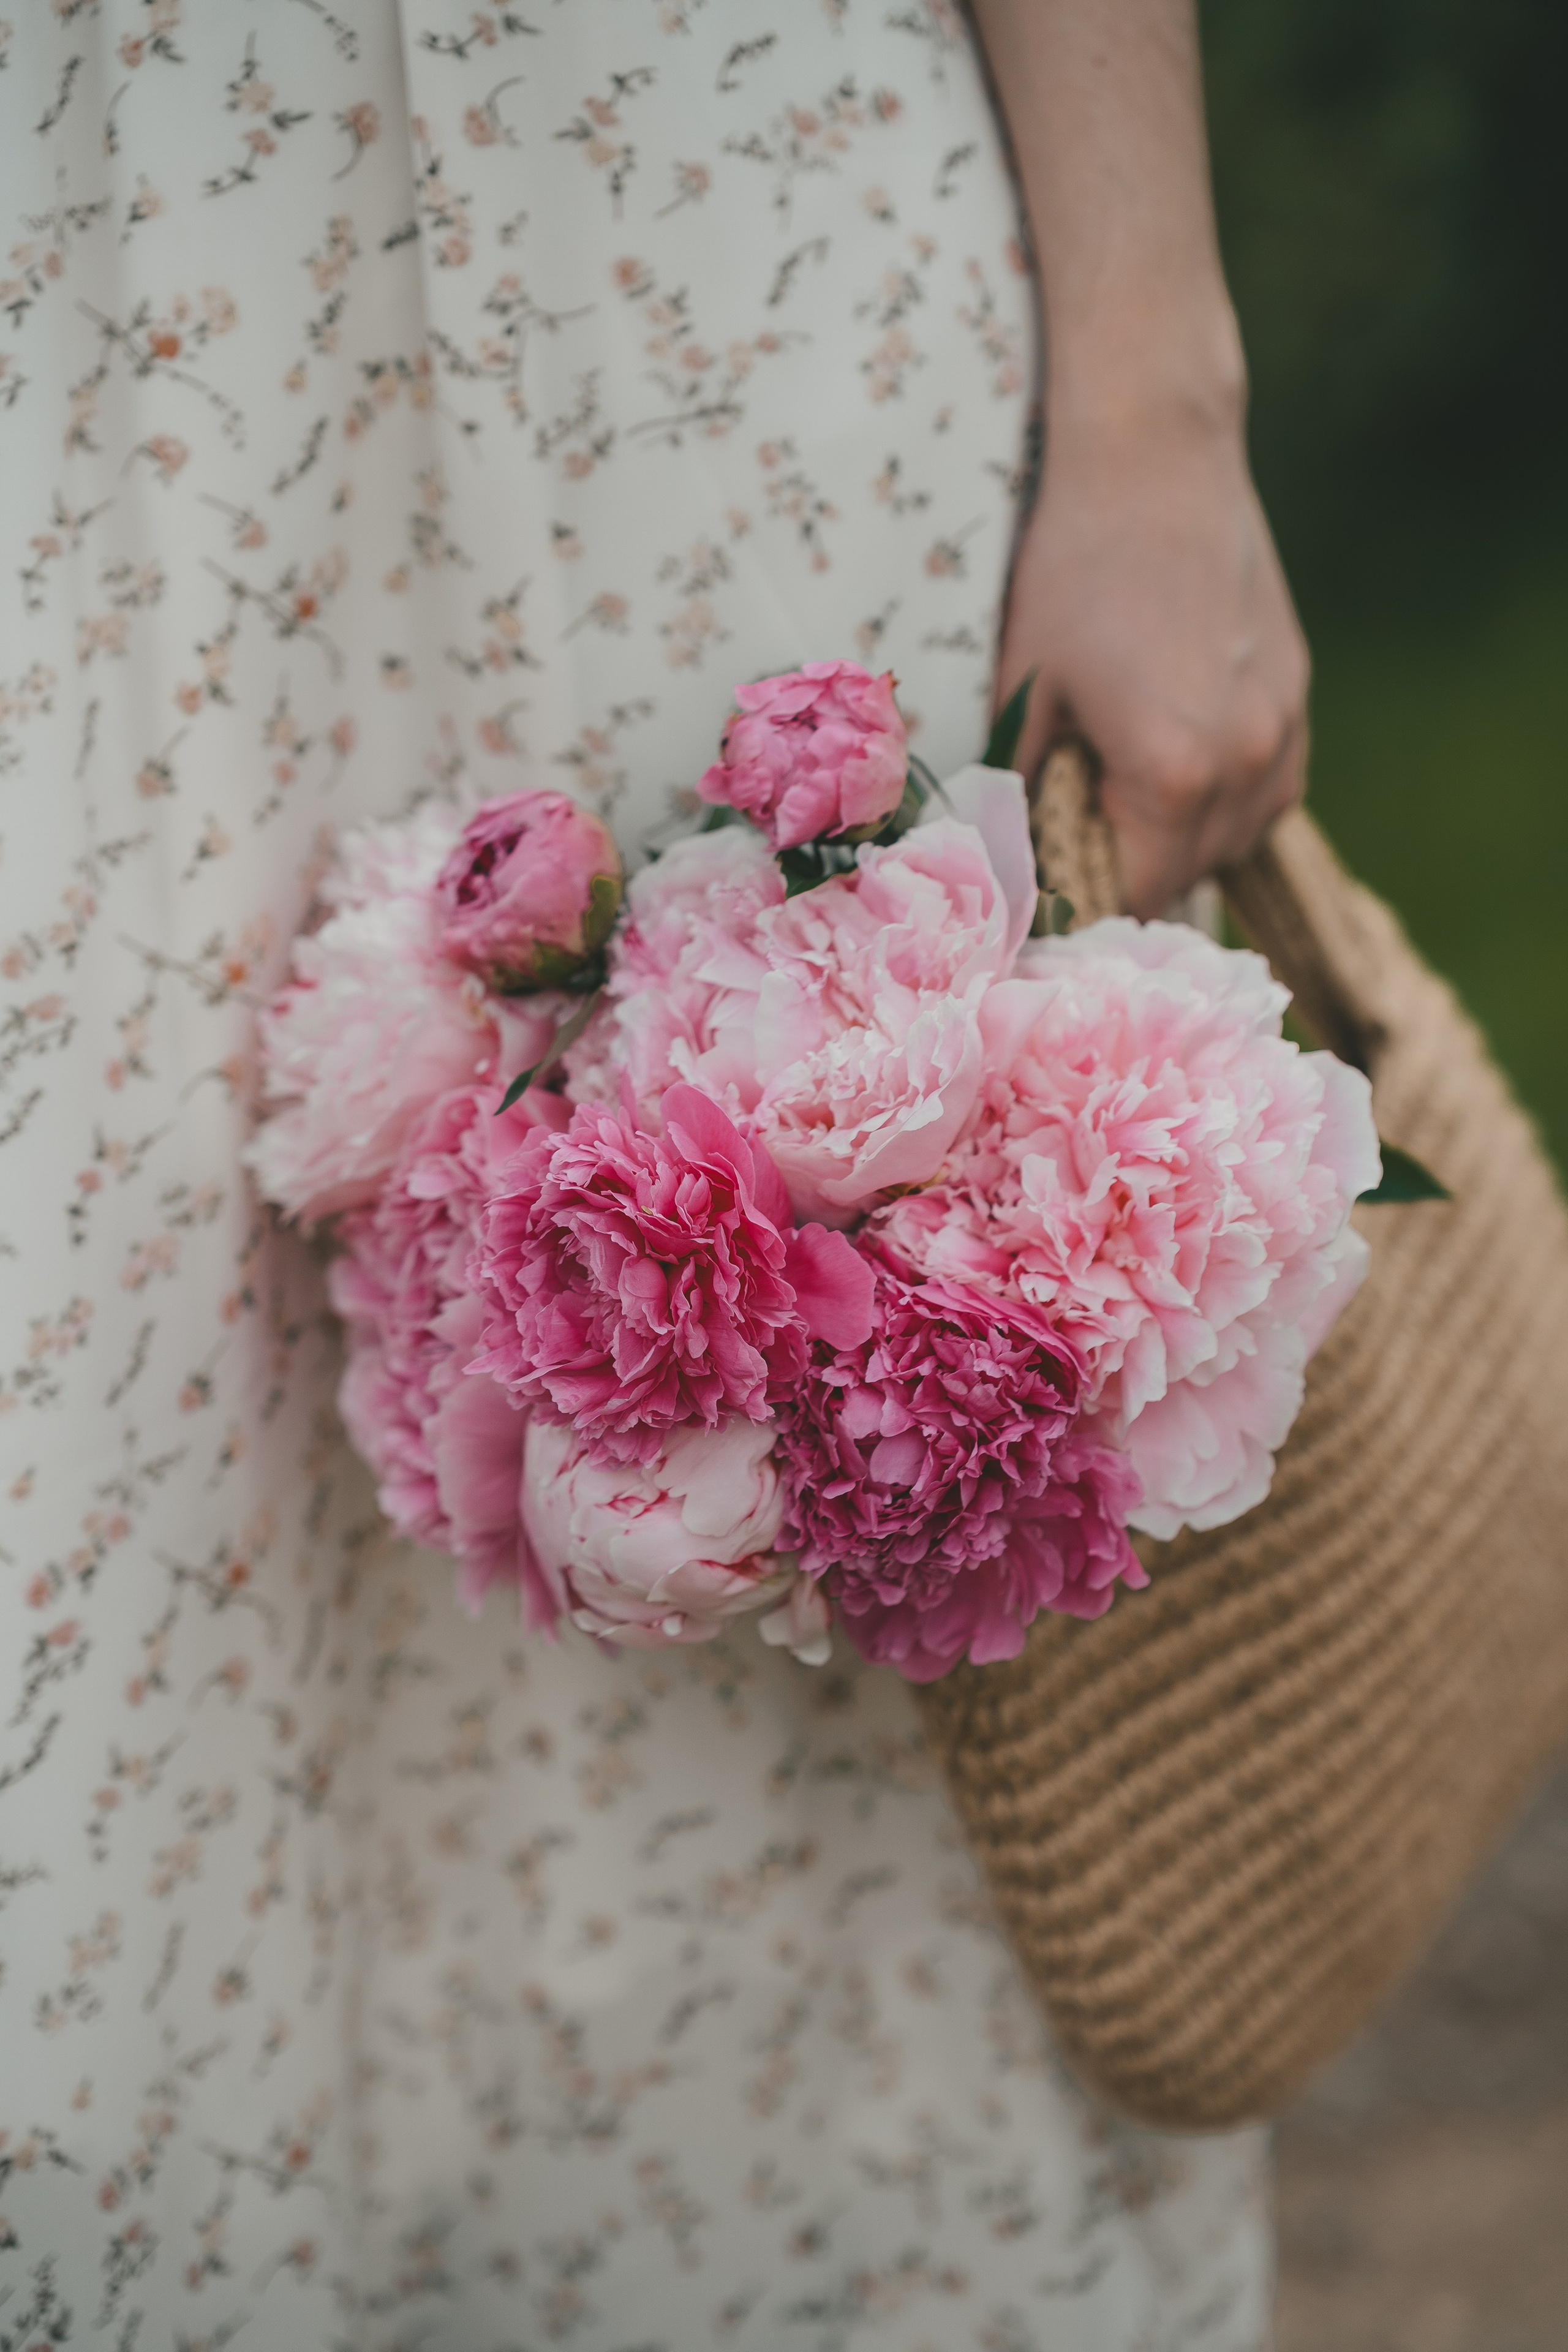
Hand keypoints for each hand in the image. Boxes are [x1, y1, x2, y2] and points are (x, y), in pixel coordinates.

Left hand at [997, 397, 1308, 916]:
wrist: (1152, 460)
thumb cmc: (1072, 569)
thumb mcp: (1022, 692)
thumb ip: (1020, 792)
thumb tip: (1009, 864)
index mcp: (1174, 773)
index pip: (1140, 894)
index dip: (1090, 901)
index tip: (1053, 891)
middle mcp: (1246, 760)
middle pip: (1191, 875)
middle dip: (1133, 873)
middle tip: (1076, 846)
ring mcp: (1283, 726)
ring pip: (1239, 836)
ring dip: (1185, 841)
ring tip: (1126, 808)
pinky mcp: (1297, 691)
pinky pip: (1273, 787)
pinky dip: (1229, 798)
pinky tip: (1182, 769)